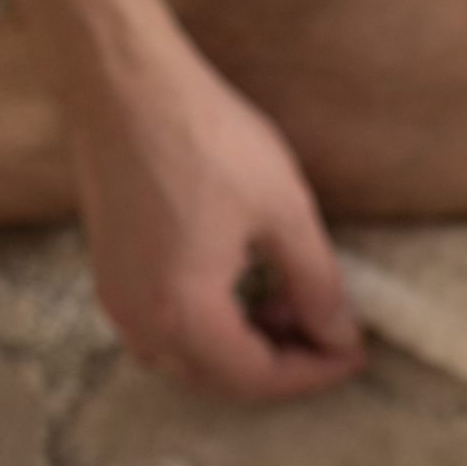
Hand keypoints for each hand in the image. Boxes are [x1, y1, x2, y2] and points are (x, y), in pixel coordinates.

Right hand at [69, 35, 363, 400]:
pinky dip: (210, 326)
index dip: (315, 371)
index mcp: (183, 313)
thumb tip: (340, 333)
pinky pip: (164, 328)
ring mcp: (116, 298)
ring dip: (245, 345)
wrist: (127, 87)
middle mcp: (139, 320)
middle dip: (282, 362)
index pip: (257, 377)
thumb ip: (317, 285)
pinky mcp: (110, 274)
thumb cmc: (207, 140)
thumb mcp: (285, 214)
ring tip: (291, 300)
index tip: (356, 351)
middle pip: (221, 377)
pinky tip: (246, 286)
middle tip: (330, 327)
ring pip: (190, 358)